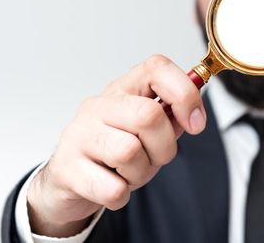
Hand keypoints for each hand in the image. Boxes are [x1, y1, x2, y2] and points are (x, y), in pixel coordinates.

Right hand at [27, 54, 206, 236]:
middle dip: (164, 146)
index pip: (157, 68)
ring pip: (129, 151)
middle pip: (148, 115)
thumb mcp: (149, 131)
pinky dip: (121, 195)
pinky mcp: (66, 169)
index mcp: (124, 89)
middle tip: (155, 156)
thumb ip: (172, 118)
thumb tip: (193, 116)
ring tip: (130, 172)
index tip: (196, 123)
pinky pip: (112, 188)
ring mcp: (78, 135)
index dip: (185, 95)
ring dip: (141, 172)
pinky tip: (113, 186)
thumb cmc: (115, 151)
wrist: (69, 182)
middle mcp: (98, 106)